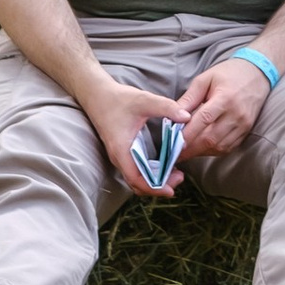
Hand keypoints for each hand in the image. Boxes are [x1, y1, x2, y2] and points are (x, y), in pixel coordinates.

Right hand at [88, 77, 183, 197]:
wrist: (97, 95)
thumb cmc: (118, 99)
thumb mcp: (144, 100)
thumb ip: (166, 107)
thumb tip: (187, 117)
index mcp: (121, 150)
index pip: (136, 179)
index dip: (153, 188)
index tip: (171, 190)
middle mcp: (119, 157)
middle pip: (137, 184)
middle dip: (158, 186)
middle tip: (179, 178)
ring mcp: (120, 156)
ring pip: (136, 179)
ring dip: (155, 180)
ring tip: (176, 173)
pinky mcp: (123, 153)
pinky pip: (136, 170)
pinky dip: (150, 173)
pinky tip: (165, 164)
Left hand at [173, 56, 271, 161]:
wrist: (257, 74)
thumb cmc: (228, 73)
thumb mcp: (206, 79)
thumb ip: (189, 98)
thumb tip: (174, 116)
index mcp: (225, 98)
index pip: (203, 120)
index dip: (187, 134)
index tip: (172, 143)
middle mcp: (236, 114)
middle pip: (210, 138)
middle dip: (191, 148)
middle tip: (175, 153)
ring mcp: (243, 125)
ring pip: (219, 146)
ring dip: (201, 151)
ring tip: (187, 151)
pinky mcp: (247, 131)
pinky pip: (228, 147)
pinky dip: (213, 150)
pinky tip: (203, 148)